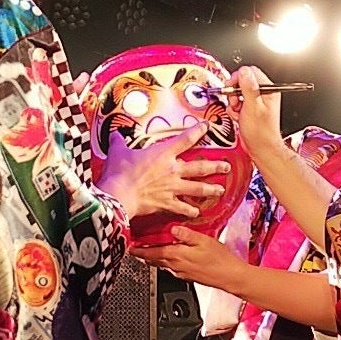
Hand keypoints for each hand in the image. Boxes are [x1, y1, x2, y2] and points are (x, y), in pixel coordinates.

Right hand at [98, 123, 230, 220]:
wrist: (120, 194)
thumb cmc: (120, 172)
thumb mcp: (118, 152)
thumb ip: (119, 142)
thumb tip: (114, 134)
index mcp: (163, 153)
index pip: (185, 139)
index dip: (198, 131)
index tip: (207, 127)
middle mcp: (173, 170)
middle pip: (200, 167)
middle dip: (215, 166)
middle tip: (226, 166)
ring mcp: (173, 188)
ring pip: (197, 188)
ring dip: (210, 189)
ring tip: (220, 190)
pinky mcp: (168, 203)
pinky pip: (183, 207)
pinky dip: (190, 211)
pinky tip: (197, 212)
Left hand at [130, 227, 246, 290]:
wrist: (230, 276)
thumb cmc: (219, 259)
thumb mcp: (203, 240)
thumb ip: (186, 234)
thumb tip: (173, 228)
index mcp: (177, 256)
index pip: (152, 253)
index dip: (140, 250)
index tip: (130, 247)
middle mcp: (176, 266)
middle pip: (154, 260)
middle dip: (143, 255)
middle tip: (135, 250)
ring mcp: (182, 273)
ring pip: (162, 265)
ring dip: (153, 259)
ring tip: (147, 253)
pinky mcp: (188, 276)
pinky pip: (171, 268)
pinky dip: (165, 262)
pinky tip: (169, 258)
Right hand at [227, 65, 282, 160]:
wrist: (261, 148)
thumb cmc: (261, 133)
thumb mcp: (253, 107)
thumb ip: (248, 88)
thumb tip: (244, 72)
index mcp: (269, 90)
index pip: (250, 72)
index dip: (238, 78)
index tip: (232, 88)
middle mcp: (264, 94)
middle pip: (243, 81)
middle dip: (235, 91)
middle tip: (234, 101)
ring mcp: (257, 101)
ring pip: (239, 92)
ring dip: (234, 101)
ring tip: (237, 110)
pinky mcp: (250, 108)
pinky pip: (238, 102)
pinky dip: (234, 108)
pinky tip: (238, 115)